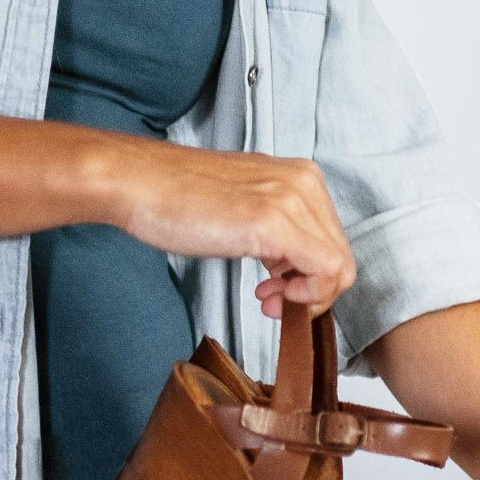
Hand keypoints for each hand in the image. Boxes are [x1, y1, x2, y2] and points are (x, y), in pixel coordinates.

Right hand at [107, 142, 357, 318]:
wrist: (138, 183)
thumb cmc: (178, 197)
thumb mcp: (246, 210)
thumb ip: (278, 233)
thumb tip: (295, 270)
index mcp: (301, 177)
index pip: (335, 241)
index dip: (314, 277)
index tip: (283, 290)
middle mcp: (304, 183)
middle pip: (341, 257)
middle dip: (312, 292)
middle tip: (275, 302)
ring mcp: (291, 200)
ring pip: (338, 268)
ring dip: (307, 298)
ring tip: (269, 301)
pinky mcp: (274, 221)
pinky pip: (323, 271)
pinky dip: (306, 296)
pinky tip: (271, 297)